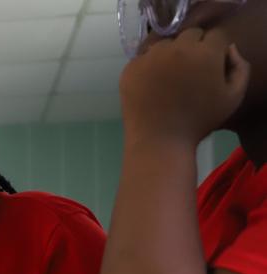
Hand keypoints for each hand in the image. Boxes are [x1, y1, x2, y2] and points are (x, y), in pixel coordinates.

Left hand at [120, 28, 249, 145]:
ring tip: (169, 79)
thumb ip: (239, 67)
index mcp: (205, 53)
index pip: (215, 36)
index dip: (214, 50)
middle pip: (190, 35)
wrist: (160, 141)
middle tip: (189, 72)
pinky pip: (144, 58)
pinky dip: (149, 67)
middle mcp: (177, 48)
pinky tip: (152, 86)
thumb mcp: (233, 97)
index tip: (210, 66)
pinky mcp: (131, 68)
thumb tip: (227, 49)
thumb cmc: (199, 122)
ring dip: (170, 55)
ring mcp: (150, 57)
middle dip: (194, 49)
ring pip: (165, 45)